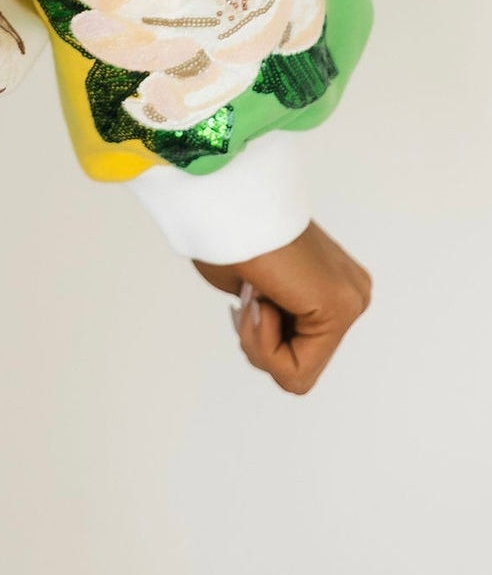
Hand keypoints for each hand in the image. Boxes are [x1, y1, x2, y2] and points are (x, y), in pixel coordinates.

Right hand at [193, 220, 369, 394]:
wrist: (223, 201)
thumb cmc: (225, 233)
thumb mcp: (250, 291)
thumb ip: (271, 313)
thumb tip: (271, 323)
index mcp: (333, 287)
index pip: (296, 351)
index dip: (256, 335)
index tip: (247, 293)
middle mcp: (351, 295)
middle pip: (296, 364)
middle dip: (258, 338)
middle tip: (250, 291)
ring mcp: (351, 302)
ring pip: (294, 373)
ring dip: (257, 338)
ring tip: (255, 288)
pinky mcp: (340, 308)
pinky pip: (294, 371)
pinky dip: (263, 343)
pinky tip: (261, 299)